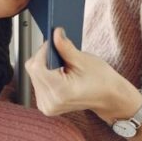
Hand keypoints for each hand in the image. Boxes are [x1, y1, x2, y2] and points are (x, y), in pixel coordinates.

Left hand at [24, 28, 139, 121]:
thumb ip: (65, 47)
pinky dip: (45, 74)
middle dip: (43, 57)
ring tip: (61, 66)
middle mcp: (50, 102)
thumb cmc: (101, 80)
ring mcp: (47, 106)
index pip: (36, 67)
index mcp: (60, 92)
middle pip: (33, 70)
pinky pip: (37, 83)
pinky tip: (58, 74)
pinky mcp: (45, 106)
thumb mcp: (84, 60)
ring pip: (33, 75)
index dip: (42, 51)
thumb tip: (55, 34)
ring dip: (44, 66)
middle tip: (59, 52)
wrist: (108, 96)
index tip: (52, 43)